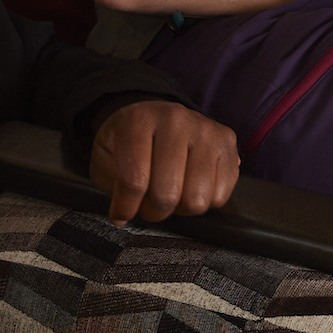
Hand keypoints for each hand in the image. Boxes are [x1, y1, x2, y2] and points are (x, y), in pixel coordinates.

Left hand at [90, 100, 239, 219]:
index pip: (135, 180)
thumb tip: (125, 215)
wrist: (154, 117)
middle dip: (153, 211)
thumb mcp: (104, 157)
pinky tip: (190, 187)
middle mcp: (176, 119)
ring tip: (169, 196)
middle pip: (168, 194)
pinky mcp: (227, 142)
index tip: (120, 215)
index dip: (126, 207)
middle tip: (147, 205)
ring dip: (180, 209)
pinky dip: (204, 201)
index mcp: (139, 120)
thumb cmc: (128, 141)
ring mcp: (206, 129)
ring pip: (197, 199)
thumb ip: (113, 184)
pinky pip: (220, 195)